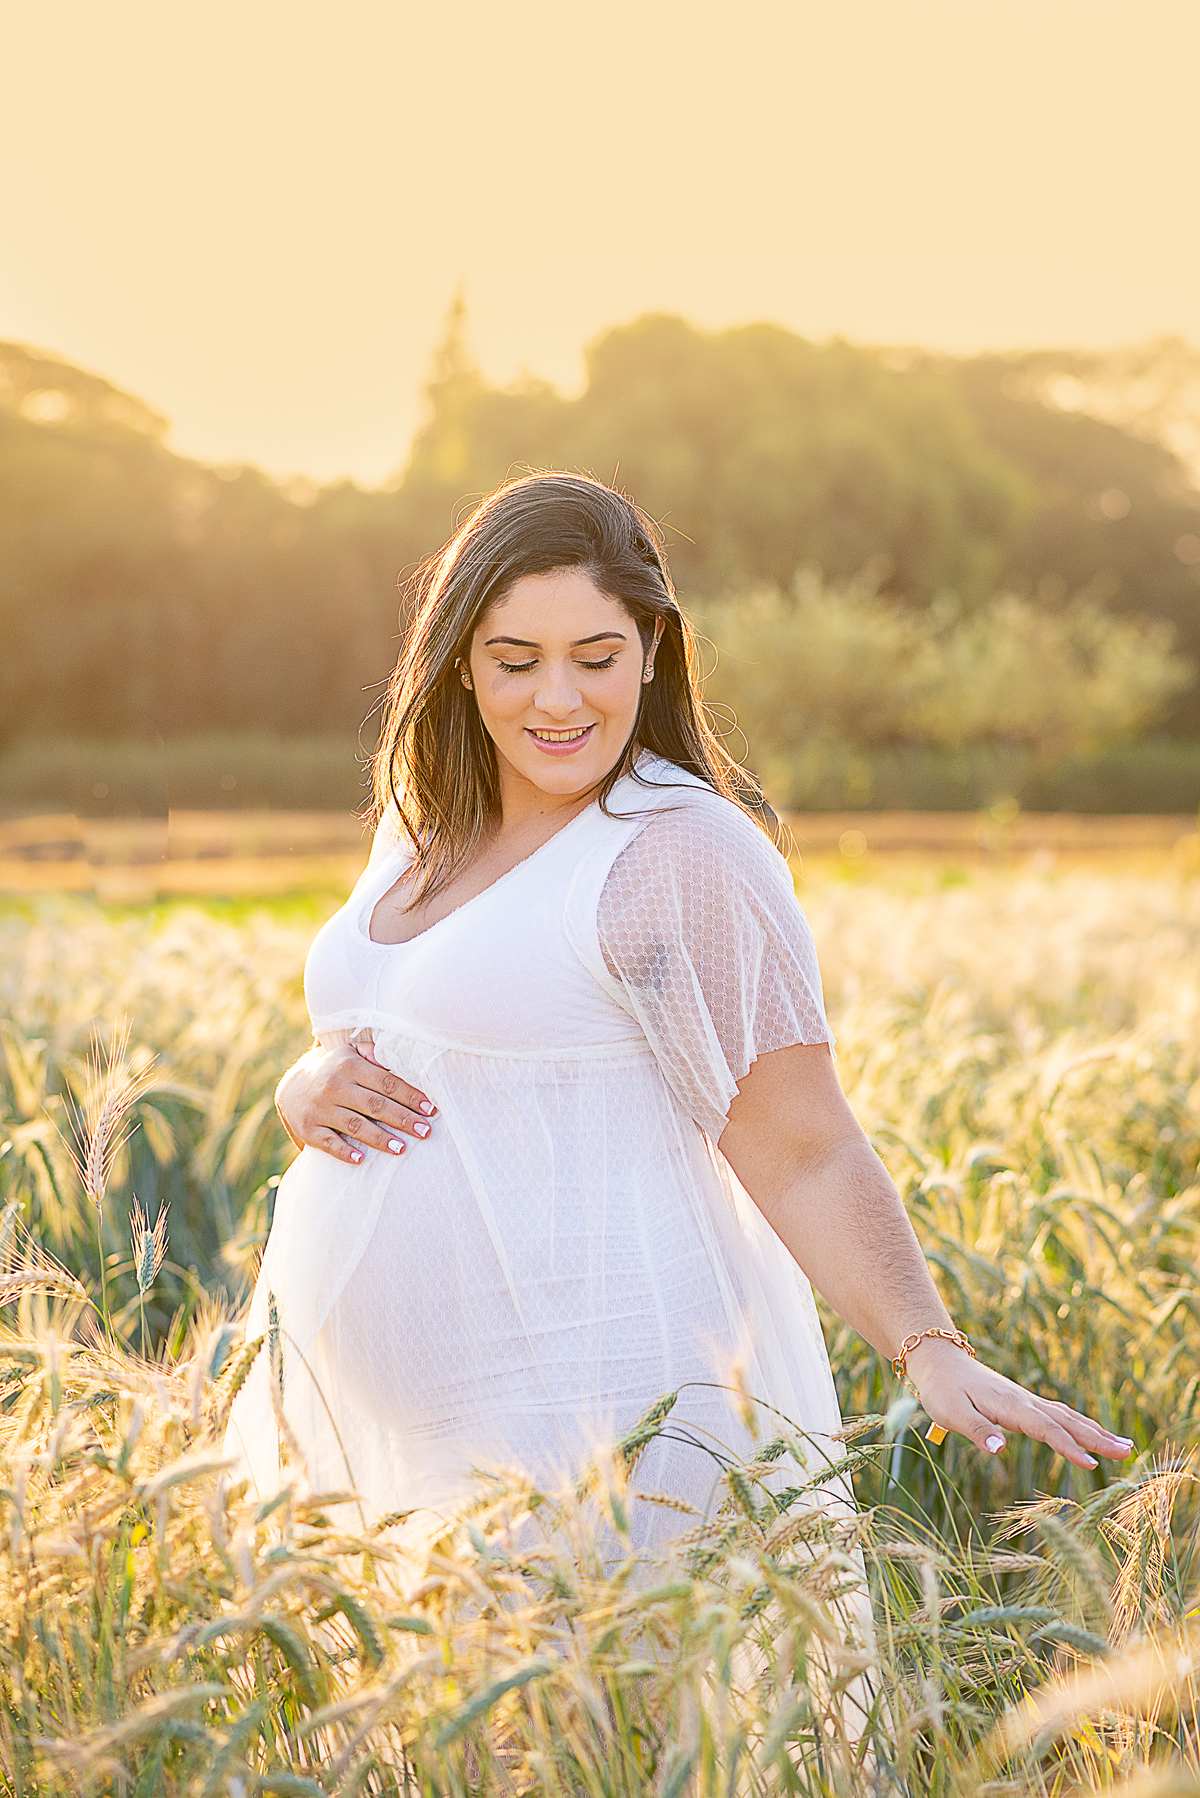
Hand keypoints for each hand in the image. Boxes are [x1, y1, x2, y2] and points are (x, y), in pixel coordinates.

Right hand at [275, 1042, 436, 1164]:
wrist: (291, 1088)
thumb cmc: (334, 1071)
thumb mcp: (349, 1054)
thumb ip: (373, 1054)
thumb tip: (398, 1055)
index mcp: (349, 1066)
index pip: (386, 1082)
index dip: (409, 1095)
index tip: (430, 1108)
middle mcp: (334, 1086)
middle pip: (375, 1105)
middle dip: (402, 1119)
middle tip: (425, 1131)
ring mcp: (320, 1109)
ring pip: (355, 1125)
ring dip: (380, 1138)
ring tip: (402, 1148)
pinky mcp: (309, 1129)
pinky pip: (329, 1142)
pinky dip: (344, 1152)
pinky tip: (361, 1160)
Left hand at [908, 1337, 1133, 1469]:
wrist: (938, 1360)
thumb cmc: (942, 1389)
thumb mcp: (950, 1411)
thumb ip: (976, 1429)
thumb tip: (999, 1449)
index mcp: (1010, 1406)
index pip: (1046, 1429)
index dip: (1069, 1447)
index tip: (1092, 1465)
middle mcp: (1024, 1401)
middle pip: (1067, 1421)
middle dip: (1098, 1438)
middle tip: (1128, 1453)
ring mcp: (1026, 1400)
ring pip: (1067, 1416)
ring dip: (1095, 1431)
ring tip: (1124, 1446)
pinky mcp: (1022, 1402)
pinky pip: (1058, 1414)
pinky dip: (1079, 1424)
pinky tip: (1091, 1433)